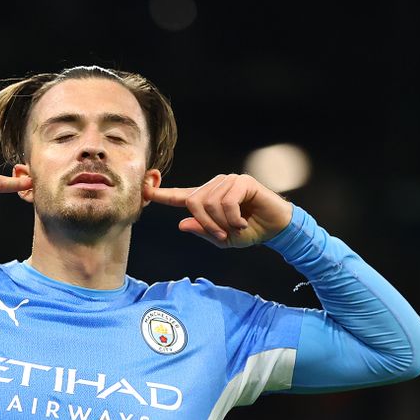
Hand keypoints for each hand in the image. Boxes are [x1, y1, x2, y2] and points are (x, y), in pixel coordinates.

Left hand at [144, 174, 292, 247]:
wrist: (275, 228)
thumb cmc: (249, 232)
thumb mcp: (223, 238)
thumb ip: (202, 231)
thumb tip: (182, 223)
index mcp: (206, 199)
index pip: (178, 196)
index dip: (160, 194)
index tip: (144, 189)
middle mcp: (214, 187)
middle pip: (193, 202)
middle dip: (206, 224)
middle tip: (222, 235)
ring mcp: (227, 181)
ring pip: (209, 203)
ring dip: (221, 222)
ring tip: (236, 228)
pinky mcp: (241, 181)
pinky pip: (226, 201)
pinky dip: (233, 218)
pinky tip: (242, 222)